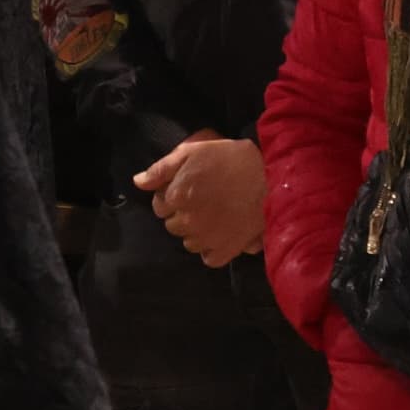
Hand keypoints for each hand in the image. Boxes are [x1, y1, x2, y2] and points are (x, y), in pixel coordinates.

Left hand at [135, 135, 268, 266]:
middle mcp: (187, 221)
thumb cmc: (231, 158)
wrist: (271, 176)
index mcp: (177, 196)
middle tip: (203, 200)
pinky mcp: (225, 251)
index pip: (160, 205)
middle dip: (183, 214)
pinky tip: (222, 233)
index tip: (189, 189)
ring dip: (196, 231)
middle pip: (173, 225)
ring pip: (189, 242)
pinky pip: (208, 258)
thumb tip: (138, 182)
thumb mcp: (193, 152)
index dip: (172, 196)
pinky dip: (212, 248)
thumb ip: (161, 168)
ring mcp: (206, 239)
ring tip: (214, 215)